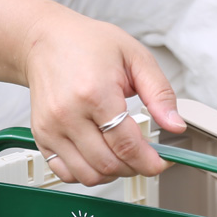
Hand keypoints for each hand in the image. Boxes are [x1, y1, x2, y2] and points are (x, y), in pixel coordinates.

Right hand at [22, 3, 185, 184]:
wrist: (45, 40)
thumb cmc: (87, 44)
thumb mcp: (135, 57)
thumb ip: (160, 94)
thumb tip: (175, 124)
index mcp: (95, 93)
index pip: (127, 146)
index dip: (150, 161)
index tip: (162, 162)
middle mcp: (68, 114)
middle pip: (109, 164)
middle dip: (135, 167)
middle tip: (145, 156)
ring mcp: (51, 128)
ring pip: (88, 176)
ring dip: (113, 173)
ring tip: (123, 155)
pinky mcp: (41, 136)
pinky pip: (66, 173)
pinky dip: (87, 173)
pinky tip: (99, 156)